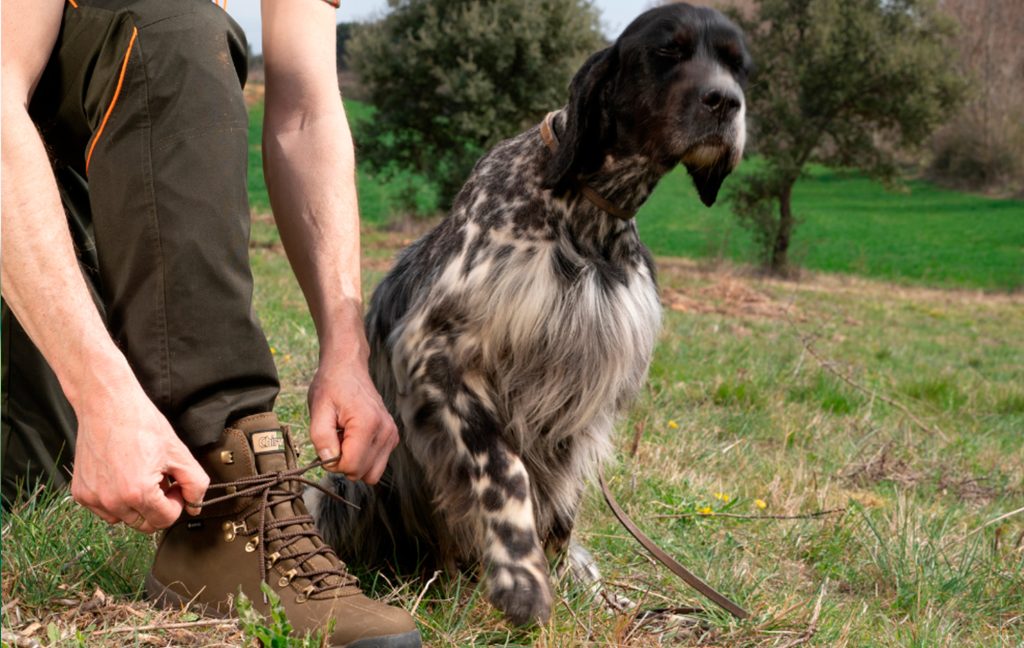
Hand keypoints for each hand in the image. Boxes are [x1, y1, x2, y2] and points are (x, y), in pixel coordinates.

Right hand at [70, 384, 209, 533]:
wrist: (107, 405)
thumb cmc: (140, 424)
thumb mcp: (178, 453)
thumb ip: (195, 484)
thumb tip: (195, 505)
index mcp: (138, 493)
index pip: (165, 520)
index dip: (176, 504)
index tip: (174, 486)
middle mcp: (112, 501)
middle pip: (144, 524)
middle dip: (158, 507)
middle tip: (161, 481)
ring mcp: (93, 498)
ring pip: (124, 519)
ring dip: (137, 506)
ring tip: (142, 477)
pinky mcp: (81, 493)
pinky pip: (105, 510)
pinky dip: (116, 500)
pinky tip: (123, 476)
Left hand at [307, 359, 397, 484]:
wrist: (348, 368)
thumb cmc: (332, 386)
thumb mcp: (318, 410)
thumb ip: (321, 439)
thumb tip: (330, 462)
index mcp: (368, 424)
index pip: (351, 467)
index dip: (333, 463)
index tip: (328, 444)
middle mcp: (385, 431)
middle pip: (363, 473)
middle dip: (345, 464)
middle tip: (336, 440)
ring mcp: (391, 434)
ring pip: (372, 473)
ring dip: (356, 462)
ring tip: (345, 440)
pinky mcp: (392, 436)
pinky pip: (377, 463)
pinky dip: (364, 457)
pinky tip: (354, 438)